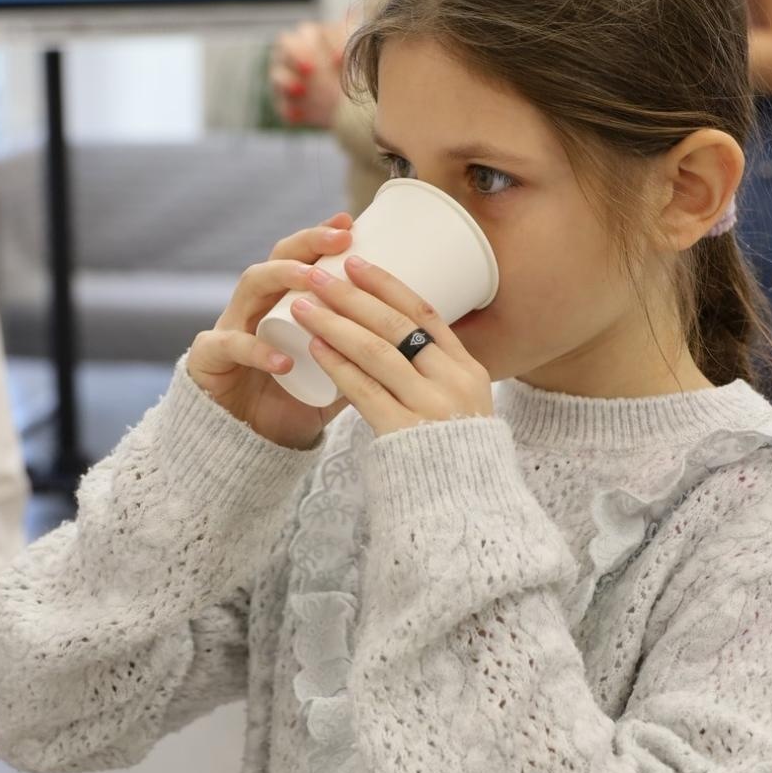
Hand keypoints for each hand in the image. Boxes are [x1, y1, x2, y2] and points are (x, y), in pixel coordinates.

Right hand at [187, 215, 354, 449]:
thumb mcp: (333, 377)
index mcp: (281, 304)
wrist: (242, 442)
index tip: (351, 224)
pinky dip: (257, 351)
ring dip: (282, 277)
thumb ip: (361, 359)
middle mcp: (254, 307)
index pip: (299, 259)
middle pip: (276, 259)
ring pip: (251, 287)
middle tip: (340, 239)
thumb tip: (414, 348)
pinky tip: (283, 361)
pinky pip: (231, 346)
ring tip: (311, 280)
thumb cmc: (289, 402)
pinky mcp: (209, 358)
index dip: (321, 238)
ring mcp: (228, 327)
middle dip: (307, 243)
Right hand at [269, 20, 346, 128]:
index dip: (324, 44)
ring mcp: (286, 78)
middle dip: (297, 53)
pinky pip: (280, 103)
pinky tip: (298, 115)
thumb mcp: (356, 56)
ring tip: (300, 91)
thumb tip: (353, 13)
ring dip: (286, 80)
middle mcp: (293, 53)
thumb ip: (353, 36)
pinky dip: (288, 108)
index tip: (340, 61)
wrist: (347, 109)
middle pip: (286, 42)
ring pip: (277, 72)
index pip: (312, 31)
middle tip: (311, 69)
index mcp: (312, 37)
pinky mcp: (284, 102)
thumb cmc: (351, 74)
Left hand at [290, 256, 492, 436]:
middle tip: (317, 275)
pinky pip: (364, 390)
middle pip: (396, 325)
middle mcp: (452, 382)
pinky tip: (314, 347)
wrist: (462, 511)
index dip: (388, 284)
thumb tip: (399, 336)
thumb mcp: (461, 407)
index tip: (356, 262)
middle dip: (352, 296)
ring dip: (335, 323)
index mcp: (468, 370)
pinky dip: (337, 364)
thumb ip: (435, 374)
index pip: (426, 313)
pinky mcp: (403, 432)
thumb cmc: (451, 455)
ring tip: (303, 305)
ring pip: (376, 351)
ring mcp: (430, 407)